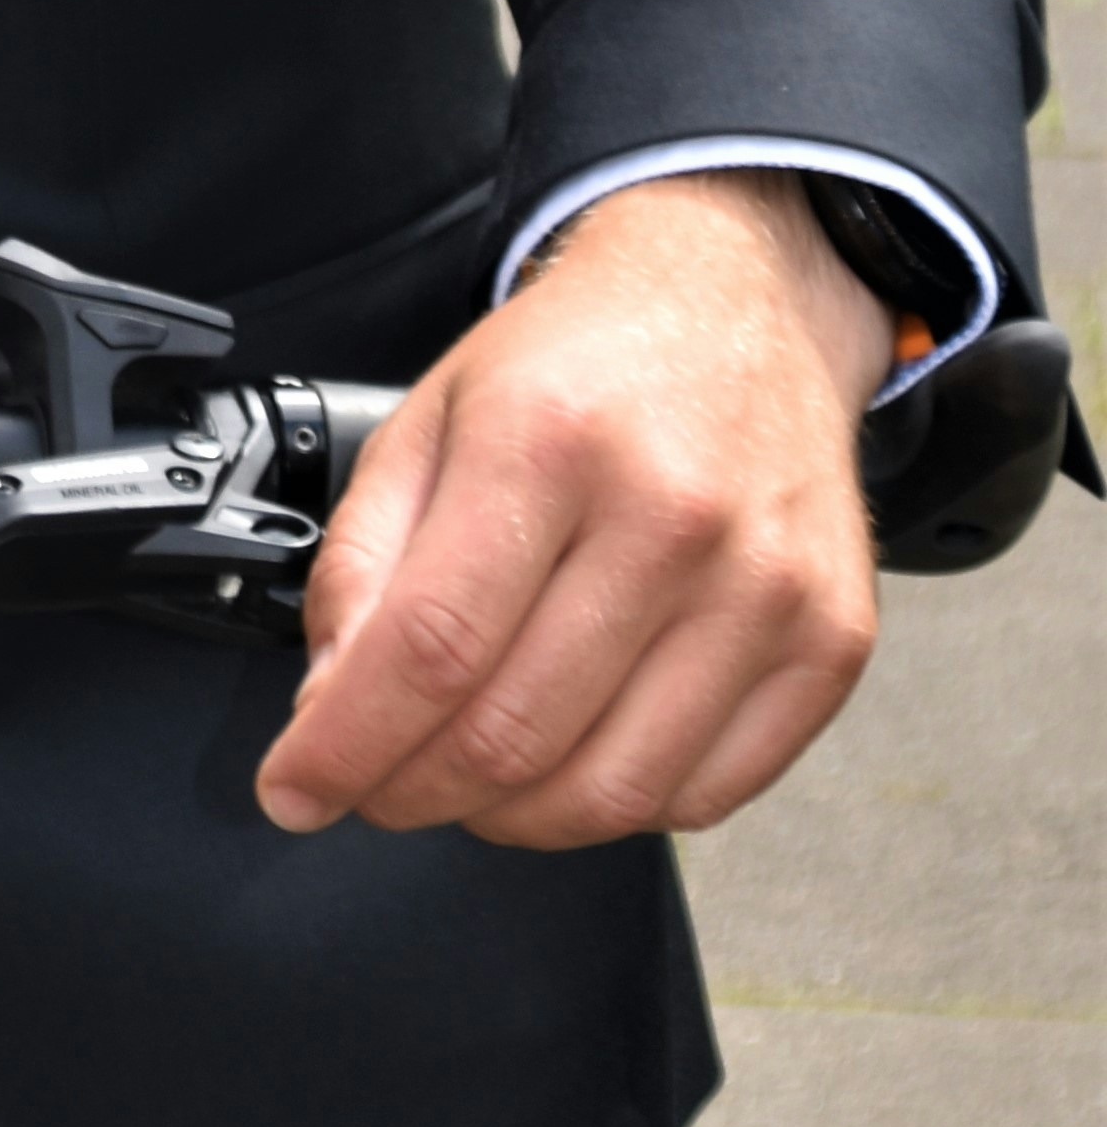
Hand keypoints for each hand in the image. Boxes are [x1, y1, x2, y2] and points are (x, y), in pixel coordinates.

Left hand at [258, 169, 893, 850]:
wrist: (738, 306)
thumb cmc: (577, 367)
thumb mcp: (429, 420)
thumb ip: (362, 561)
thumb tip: (330, 706)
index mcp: (549, 440)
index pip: (430, 647)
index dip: (347, 746)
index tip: (296, 791)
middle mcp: (671, 514)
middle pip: (512, 732)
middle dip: (412, 791)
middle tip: (374, 786)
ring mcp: (764, 586)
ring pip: (609, 790)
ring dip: (509, 820)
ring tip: (466, 783)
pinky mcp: (830, 641)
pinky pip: (704, 795)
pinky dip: (616, 809)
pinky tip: (572, 762)